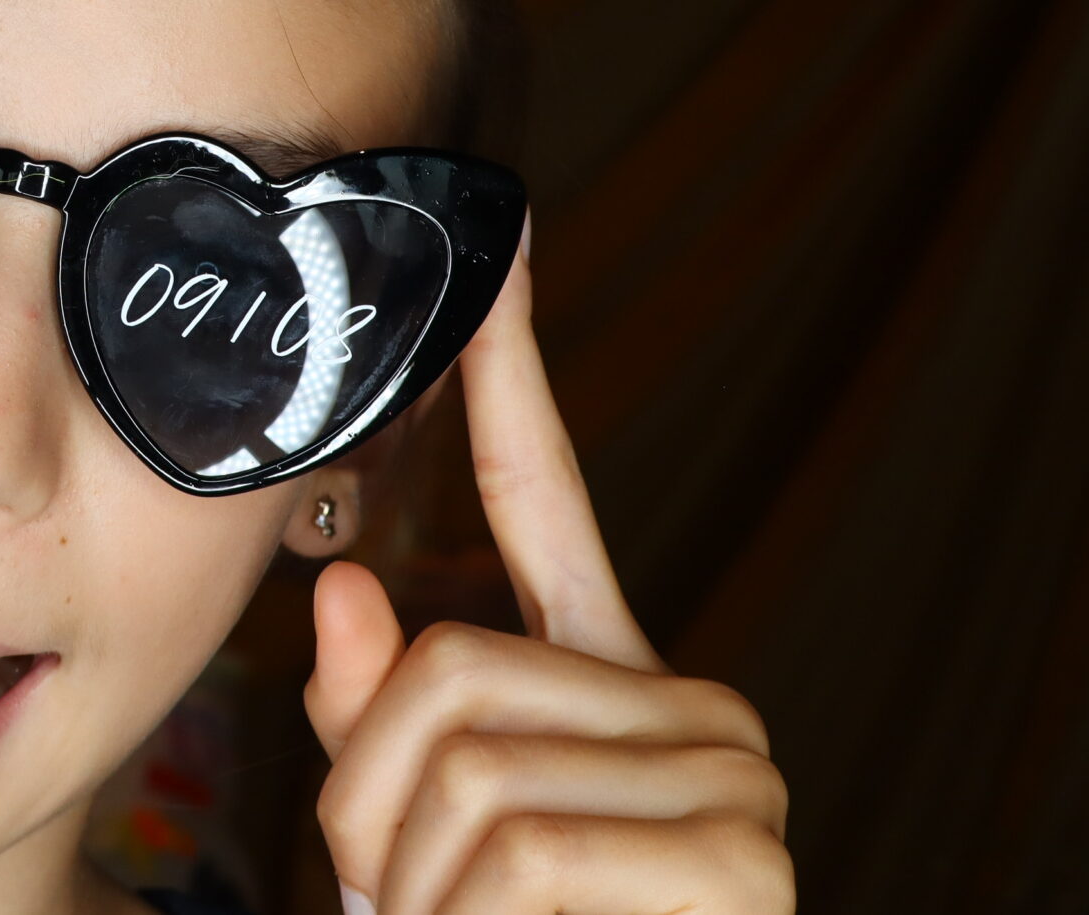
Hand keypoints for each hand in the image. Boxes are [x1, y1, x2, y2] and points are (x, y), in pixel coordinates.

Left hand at [304, 226, 791, 913]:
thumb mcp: (416, 848)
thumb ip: (377, 726)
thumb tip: (350, 593)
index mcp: (607, 688)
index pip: (543, 500)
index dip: (510, 374)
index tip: (499, 240)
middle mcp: (691, 709)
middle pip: (444, 668)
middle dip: (375, 806)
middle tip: (414, 900)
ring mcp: (729, 781)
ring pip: (462, 759)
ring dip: (408, 880)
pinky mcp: (737, 863)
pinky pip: (515, 846)